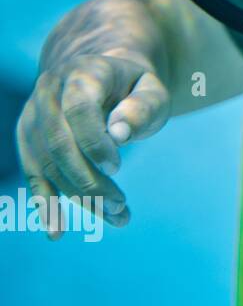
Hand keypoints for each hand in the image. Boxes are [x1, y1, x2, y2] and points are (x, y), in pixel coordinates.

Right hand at [15, 53, 170, 238]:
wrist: (103, 74)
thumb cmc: (135, 86)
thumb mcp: (152, 90)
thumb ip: (142, 107)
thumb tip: (118, 135)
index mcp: (81, 74)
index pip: (79, 110)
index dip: (95, 142)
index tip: (118, 168)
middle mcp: (49, 92)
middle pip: (59, 144)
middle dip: (88, 180)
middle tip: (121, 205)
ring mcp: (33, 116)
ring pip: (47, 164)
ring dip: (79, 196)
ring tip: (116, 216)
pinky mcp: (28, 138)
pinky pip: (33, 174)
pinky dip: (45, 203)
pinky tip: (56, 231)